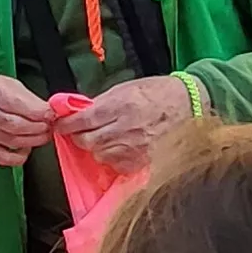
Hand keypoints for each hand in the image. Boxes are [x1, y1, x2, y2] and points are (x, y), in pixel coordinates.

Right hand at [0, 74, 54, 167]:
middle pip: (14, 125)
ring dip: (33, 140)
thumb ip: (28, 98)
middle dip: (38, 128)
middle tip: (50, 126)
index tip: (51, 115)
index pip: (14, 103)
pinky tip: (26, 147)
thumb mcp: (8, 84)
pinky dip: (20, 156)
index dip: (36, 112)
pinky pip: (4, 158)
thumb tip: (49, 112)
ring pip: (12, 141)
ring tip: (43, 134)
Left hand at [50, 76, 191, 172]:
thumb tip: (80, 112)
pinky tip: (117, 148)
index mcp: (119, 106)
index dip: (66, 125)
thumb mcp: (128, 88)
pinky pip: (116, 164)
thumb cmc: (158, 92)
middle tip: (80, 132)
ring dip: (96, 148)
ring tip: (102, 139)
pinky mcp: (143, 160)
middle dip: (79, 137)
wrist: (190, 103)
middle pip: (87, 141)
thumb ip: (102, 102)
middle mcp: (124, 129)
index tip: (61, 125)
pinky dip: (112, 158)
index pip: (82, 121)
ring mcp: (134, 147)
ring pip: (99, 155)